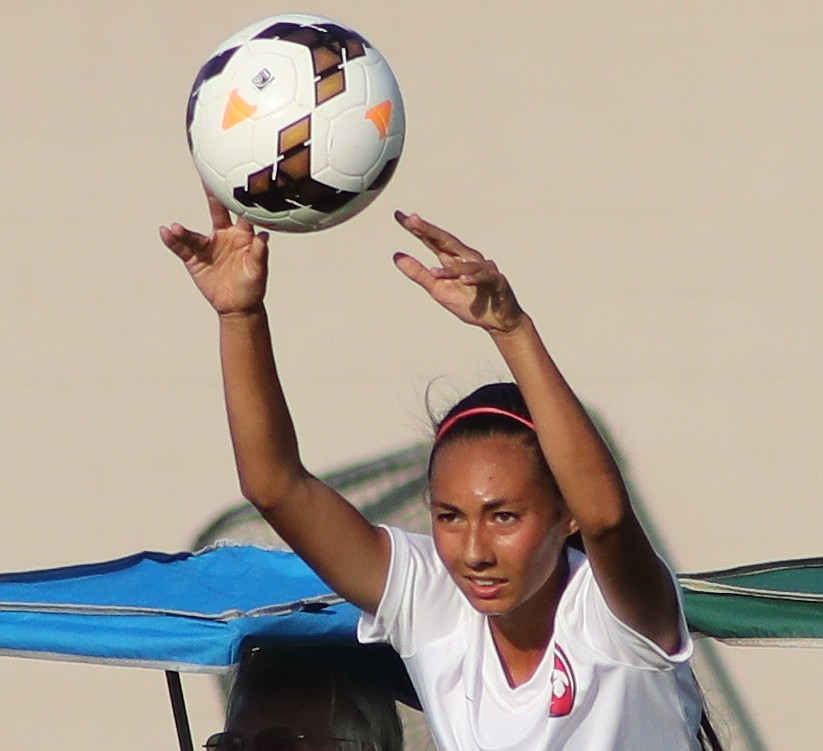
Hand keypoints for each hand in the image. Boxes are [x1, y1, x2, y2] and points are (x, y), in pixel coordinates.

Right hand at [160, 190, 269, 315]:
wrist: (239, 306)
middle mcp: (224, 235)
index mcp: (243, 235)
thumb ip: (259, 253)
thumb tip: (263, 237)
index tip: (237, 178)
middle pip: (216, 212)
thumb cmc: (253, 286)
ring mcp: (208, 246)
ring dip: (184, 231)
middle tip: (205, 177)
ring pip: (194, 234)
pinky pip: (181, 248)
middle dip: (212, 195)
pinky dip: (173, 241)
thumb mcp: (258, 271)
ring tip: (176, 228)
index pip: (241, 212)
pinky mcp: (194, 259)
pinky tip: (165, 233)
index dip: (240, 196)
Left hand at [393, 212, 522, 332]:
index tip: (399, 216)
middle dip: (430, 231)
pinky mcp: (497, 281)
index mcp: (452, 260)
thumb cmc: (469, 302)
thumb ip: (419, 273)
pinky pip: (484, 278)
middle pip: (446, 241)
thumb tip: (396, 256)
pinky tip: (464, 280)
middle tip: (412, 220)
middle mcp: (468, 259)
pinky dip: (474, 278)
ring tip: (434, 274)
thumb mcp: (438, 289)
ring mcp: (483, 269)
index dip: (416, 229)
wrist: (497, 320)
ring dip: (450, 270)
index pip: (432, 240)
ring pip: (465, 264)